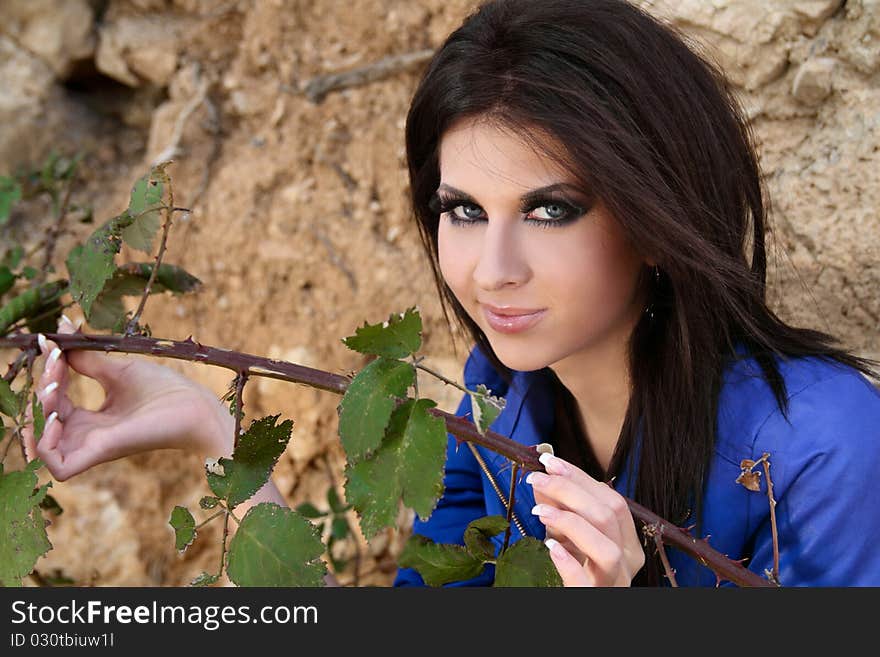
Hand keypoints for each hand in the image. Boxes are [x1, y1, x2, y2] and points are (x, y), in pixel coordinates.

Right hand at [22, 315, 230, 480]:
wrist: (196, 405)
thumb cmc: (165, 390)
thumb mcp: (119, 371)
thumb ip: (88, 362)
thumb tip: (60, 338)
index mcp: (91, 420)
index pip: (53, 402)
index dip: (47, 375)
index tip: (54, 345)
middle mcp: (88, 436)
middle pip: (42, 421)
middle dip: (40, 389)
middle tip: (56, 361)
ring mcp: (93, 447)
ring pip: (41, 447)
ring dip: (36, 415)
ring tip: (53, 388)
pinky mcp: (102, 453)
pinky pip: (58, 466)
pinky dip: (45, 444)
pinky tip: (56, 416)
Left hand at [526, 452, 644, 585]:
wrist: (580, 600)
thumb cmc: (577, 569)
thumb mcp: (569, 535)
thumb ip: (559, 507)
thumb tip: (543, 477)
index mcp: (628, 541)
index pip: (612, 499)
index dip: (580, 477)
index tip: (550, 462)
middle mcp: (628, 561)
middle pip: (609, 516)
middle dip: (570, 490)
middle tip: (536, 479)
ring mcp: (613, 582)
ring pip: (606, 548)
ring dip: (571, 522)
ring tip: (540, 512)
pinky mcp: (593, 597)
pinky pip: (585, 581)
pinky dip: (568, 561)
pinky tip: (550, 548)